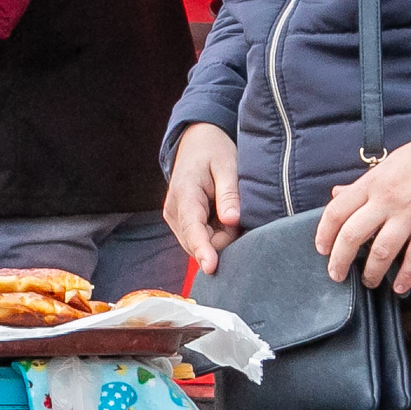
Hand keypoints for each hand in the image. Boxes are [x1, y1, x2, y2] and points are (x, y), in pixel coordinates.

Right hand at [165, 123, 241, 275]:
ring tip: (228, 211)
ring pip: (200, 244)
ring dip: (220, 236)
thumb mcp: (227, 165)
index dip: (203, 249)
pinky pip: (200, 239)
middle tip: (236, 213)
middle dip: (223, 239)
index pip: (193, 228)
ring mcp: (175, 218)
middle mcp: (174, 211)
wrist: (196, 142)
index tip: (211, 266)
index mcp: (185, 194)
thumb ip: (229, 194)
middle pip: (199, 242)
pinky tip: (221, 217)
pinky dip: (215, 234)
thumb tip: (232, 220)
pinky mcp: (180, 223)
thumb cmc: (213, 151)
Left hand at [316, 140, 410, 294]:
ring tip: (369, 281)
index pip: (337, 212)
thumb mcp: (383, 166)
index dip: (324, 233)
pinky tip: (400, 287)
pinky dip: (407, 275)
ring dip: (372, 272)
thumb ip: (359, 185)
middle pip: (353, 235)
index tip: (321, 249)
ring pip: (382, 251)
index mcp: (370, 184)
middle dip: (340, 260)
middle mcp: (386, 200)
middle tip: (336, 274)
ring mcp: (410, 215)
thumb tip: (336, 195)